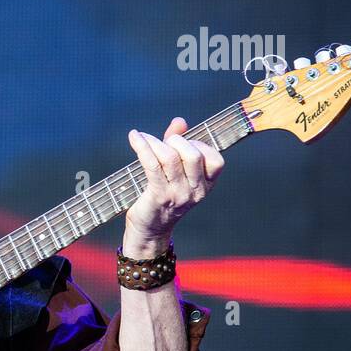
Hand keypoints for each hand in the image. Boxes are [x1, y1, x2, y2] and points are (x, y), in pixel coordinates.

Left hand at [124, 117, 223, 255]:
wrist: (149, 229)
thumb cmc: (162, 196)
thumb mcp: (176, 172)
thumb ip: (179, 145)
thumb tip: (180, 121)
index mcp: (206, 185)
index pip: (216, 160)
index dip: (200, 145)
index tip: (183, 144)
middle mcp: (196, 191)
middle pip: (193, 155)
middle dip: (176, 141)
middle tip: (163, 144)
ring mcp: (178, 195)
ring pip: (170, 157)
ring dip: (155, 142)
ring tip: (144, 138)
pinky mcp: (158, 195)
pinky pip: (151, 164)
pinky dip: (142, 146)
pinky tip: (135, 136)